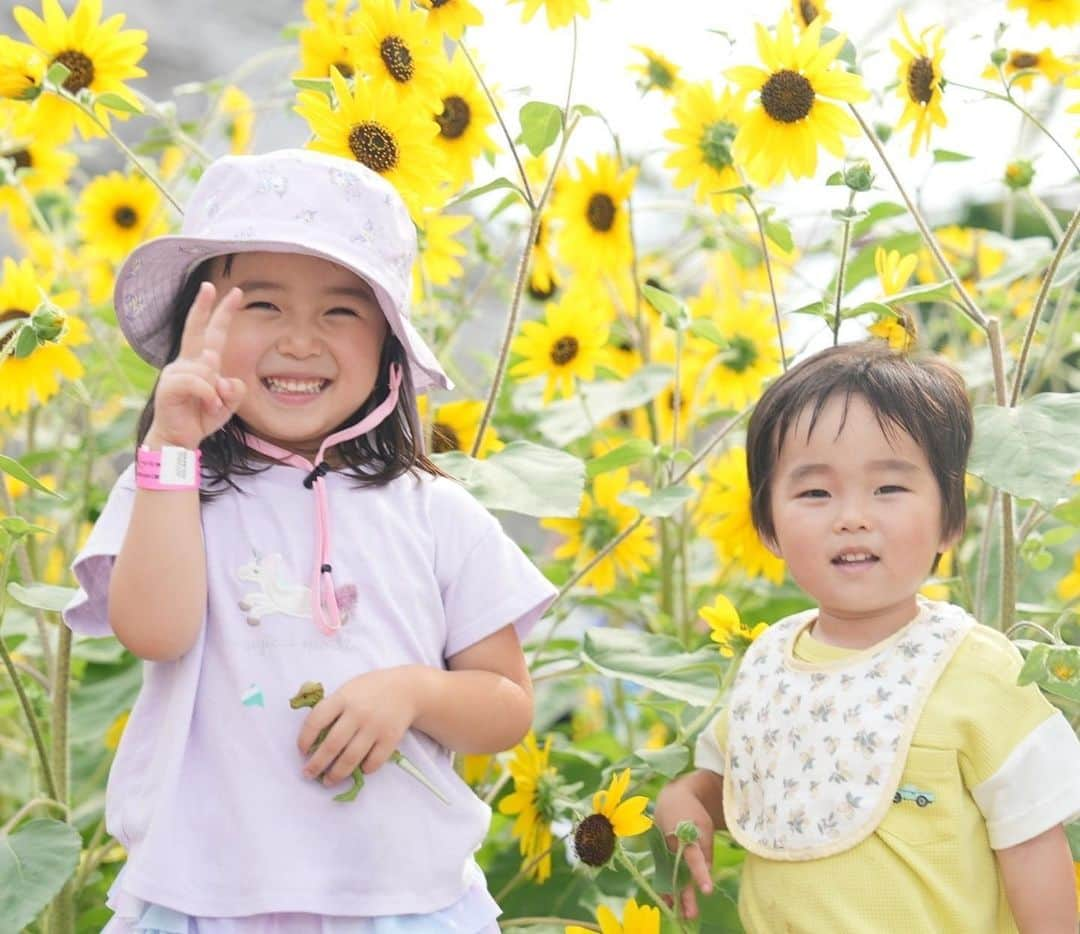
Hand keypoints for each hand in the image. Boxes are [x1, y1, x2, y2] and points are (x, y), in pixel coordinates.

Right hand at [146, 282, 246, 449]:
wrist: (179, 439)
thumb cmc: (201, 418)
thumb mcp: (227, 404)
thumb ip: (234, 389)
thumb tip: (222, 377)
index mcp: (201, 363)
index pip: (213, 333)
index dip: (222, 313)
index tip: (233, 292)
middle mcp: (186, 362)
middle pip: (197, 330)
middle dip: (205, 307)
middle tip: (209, 285)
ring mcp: (175, 372)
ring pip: (208, 369)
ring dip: (217, 393)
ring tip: (211, 408)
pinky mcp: (169, 385)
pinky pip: (201, 383)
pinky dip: (210, 397)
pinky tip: (208, 408)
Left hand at [296, 668, 417, 788]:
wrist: (407, 688)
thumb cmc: (370, 690)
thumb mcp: (348, 689)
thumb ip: (331, 708)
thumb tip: (312, 738)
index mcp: (343, 698)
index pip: (316, 721)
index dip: (304, 739)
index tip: (302, 751)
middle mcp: (358, 713)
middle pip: (332, 745)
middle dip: (316, 764)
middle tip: (308, 774)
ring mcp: (375, 727)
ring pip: (350, 758)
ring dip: (336, 774)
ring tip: (328, 781)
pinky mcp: (390, 738)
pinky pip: (373, 762)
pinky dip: (364, 770)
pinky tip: (358, 770)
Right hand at [655, 778, 715, 918]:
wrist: (672, 798)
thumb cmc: (692, 812)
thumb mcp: (705, 826)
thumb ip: (706, 851)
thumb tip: (706, 873)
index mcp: (683, 834)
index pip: (693, 858)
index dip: (700, 875)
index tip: (707, 891)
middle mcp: (670, 843)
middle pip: (678, 873)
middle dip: (684, 894)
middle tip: (691, 914)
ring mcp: (662, 848)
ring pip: (668, 875)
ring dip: (673, 894)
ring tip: (678, 912)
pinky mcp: (660, 852)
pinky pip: (664, 871)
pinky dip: (667, 885)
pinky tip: (669, 901)